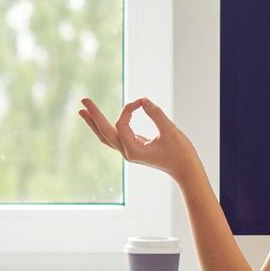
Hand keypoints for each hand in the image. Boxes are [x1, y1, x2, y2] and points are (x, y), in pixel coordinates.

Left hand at [78, 96, 203, 182]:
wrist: (187, 170)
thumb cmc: (180, 153)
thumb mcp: (170, 131)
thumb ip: (156, 114)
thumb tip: (143, 100)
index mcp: (133, 150)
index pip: (121, 124)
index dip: (128, 109)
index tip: (141, 101)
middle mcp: (127, 152)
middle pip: (104, 132)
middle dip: (93, 116)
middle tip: (82, 100)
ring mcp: (129, 151)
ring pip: (106, 136)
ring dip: (94, 123)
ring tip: (82, 111)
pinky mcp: (134, 148)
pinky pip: (115, 137)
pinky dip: (106, 128)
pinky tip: (100, 120)